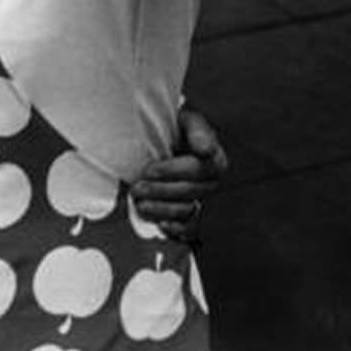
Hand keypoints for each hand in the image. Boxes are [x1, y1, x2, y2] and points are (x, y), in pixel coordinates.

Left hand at [131, 106, 229, 242]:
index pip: (197, 169)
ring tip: (140, 204)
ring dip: (162, 210)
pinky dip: (177, 230)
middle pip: (189, 192)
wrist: (169, 140)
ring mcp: (203, 201)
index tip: (148, 170)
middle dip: (159, 191)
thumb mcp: (188, 121)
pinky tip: (161, 225)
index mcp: (214, 160)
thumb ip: (197, 131)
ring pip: (187, 211)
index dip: (171, 171)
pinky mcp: (193, 215)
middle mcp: (212, 183)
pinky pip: (190, 229)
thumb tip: (205, 149)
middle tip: (136, 189)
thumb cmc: (179, 128)